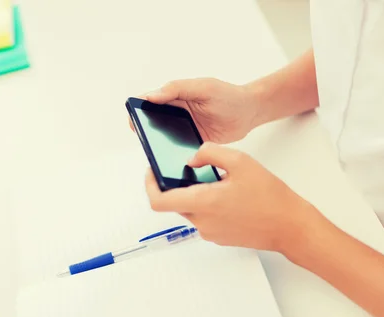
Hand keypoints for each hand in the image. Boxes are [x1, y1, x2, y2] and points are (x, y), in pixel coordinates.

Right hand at [131, 78, 260, 143]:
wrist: (250, 113)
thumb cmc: (228, 95)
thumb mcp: (203, 87)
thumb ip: (177, 89)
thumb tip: (151, 97)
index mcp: (175, 97)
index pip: (150, 102)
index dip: (139, 111)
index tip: (134, 120)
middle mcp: (176, 114)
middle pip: (154, 124)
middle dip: (148, 132)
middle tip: (147, 141)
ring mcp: (185, 130)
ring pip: (165, 140)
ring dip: (161, 146)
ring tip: (160, 154)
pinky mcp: (195, 144)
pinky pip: (180, 151)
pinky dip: (176, 156)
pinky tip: (175, 161)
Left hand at [144, 143, 314, 251]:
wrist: (289, 226)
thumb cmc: (270, 197)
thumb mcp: (241, 161)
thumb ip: (210, 153)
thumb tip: (191, 159)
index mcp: (203, 203)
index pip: (158, 201)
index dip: (150, 185)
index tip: (153, 172)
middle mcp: (202, 222)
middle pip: (175, 203)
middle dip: (178, 185)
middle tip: (192, 170)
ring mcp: (211, 233)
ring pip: (191, 210)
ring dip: (196, 195)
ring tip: (220, 182)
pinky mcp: (221, 238)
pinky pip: (205, 219)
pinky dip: (209, 206)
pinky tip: (229, 196)